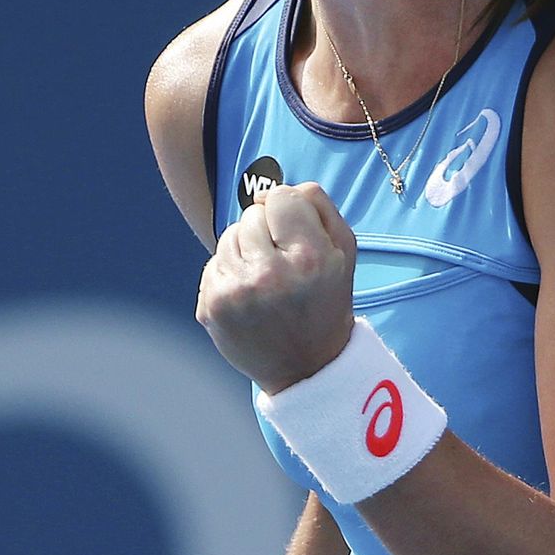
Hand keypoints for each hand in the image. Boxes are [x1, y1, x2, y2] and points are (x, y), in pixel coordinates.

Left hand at [196, 182, 356, 393]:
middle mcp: (269, 276)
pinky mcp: (211, 308)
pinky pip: (213, 262)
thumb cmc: (327, 298)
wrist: (307, 366)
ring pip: (229, 235)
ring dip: (246, 248)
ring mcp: (235, 294)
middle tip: (283, 260)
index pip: (280, 196)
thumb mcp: (344, 249)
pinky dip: (230, 271)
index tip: (295, 230)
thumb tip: (272, 188)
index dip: (288, 208)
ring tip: (266, 276)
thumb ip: (318, 204)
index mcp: (309, 258)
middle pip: (251, 214)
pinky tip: (249, 292)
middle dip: (266, 230)